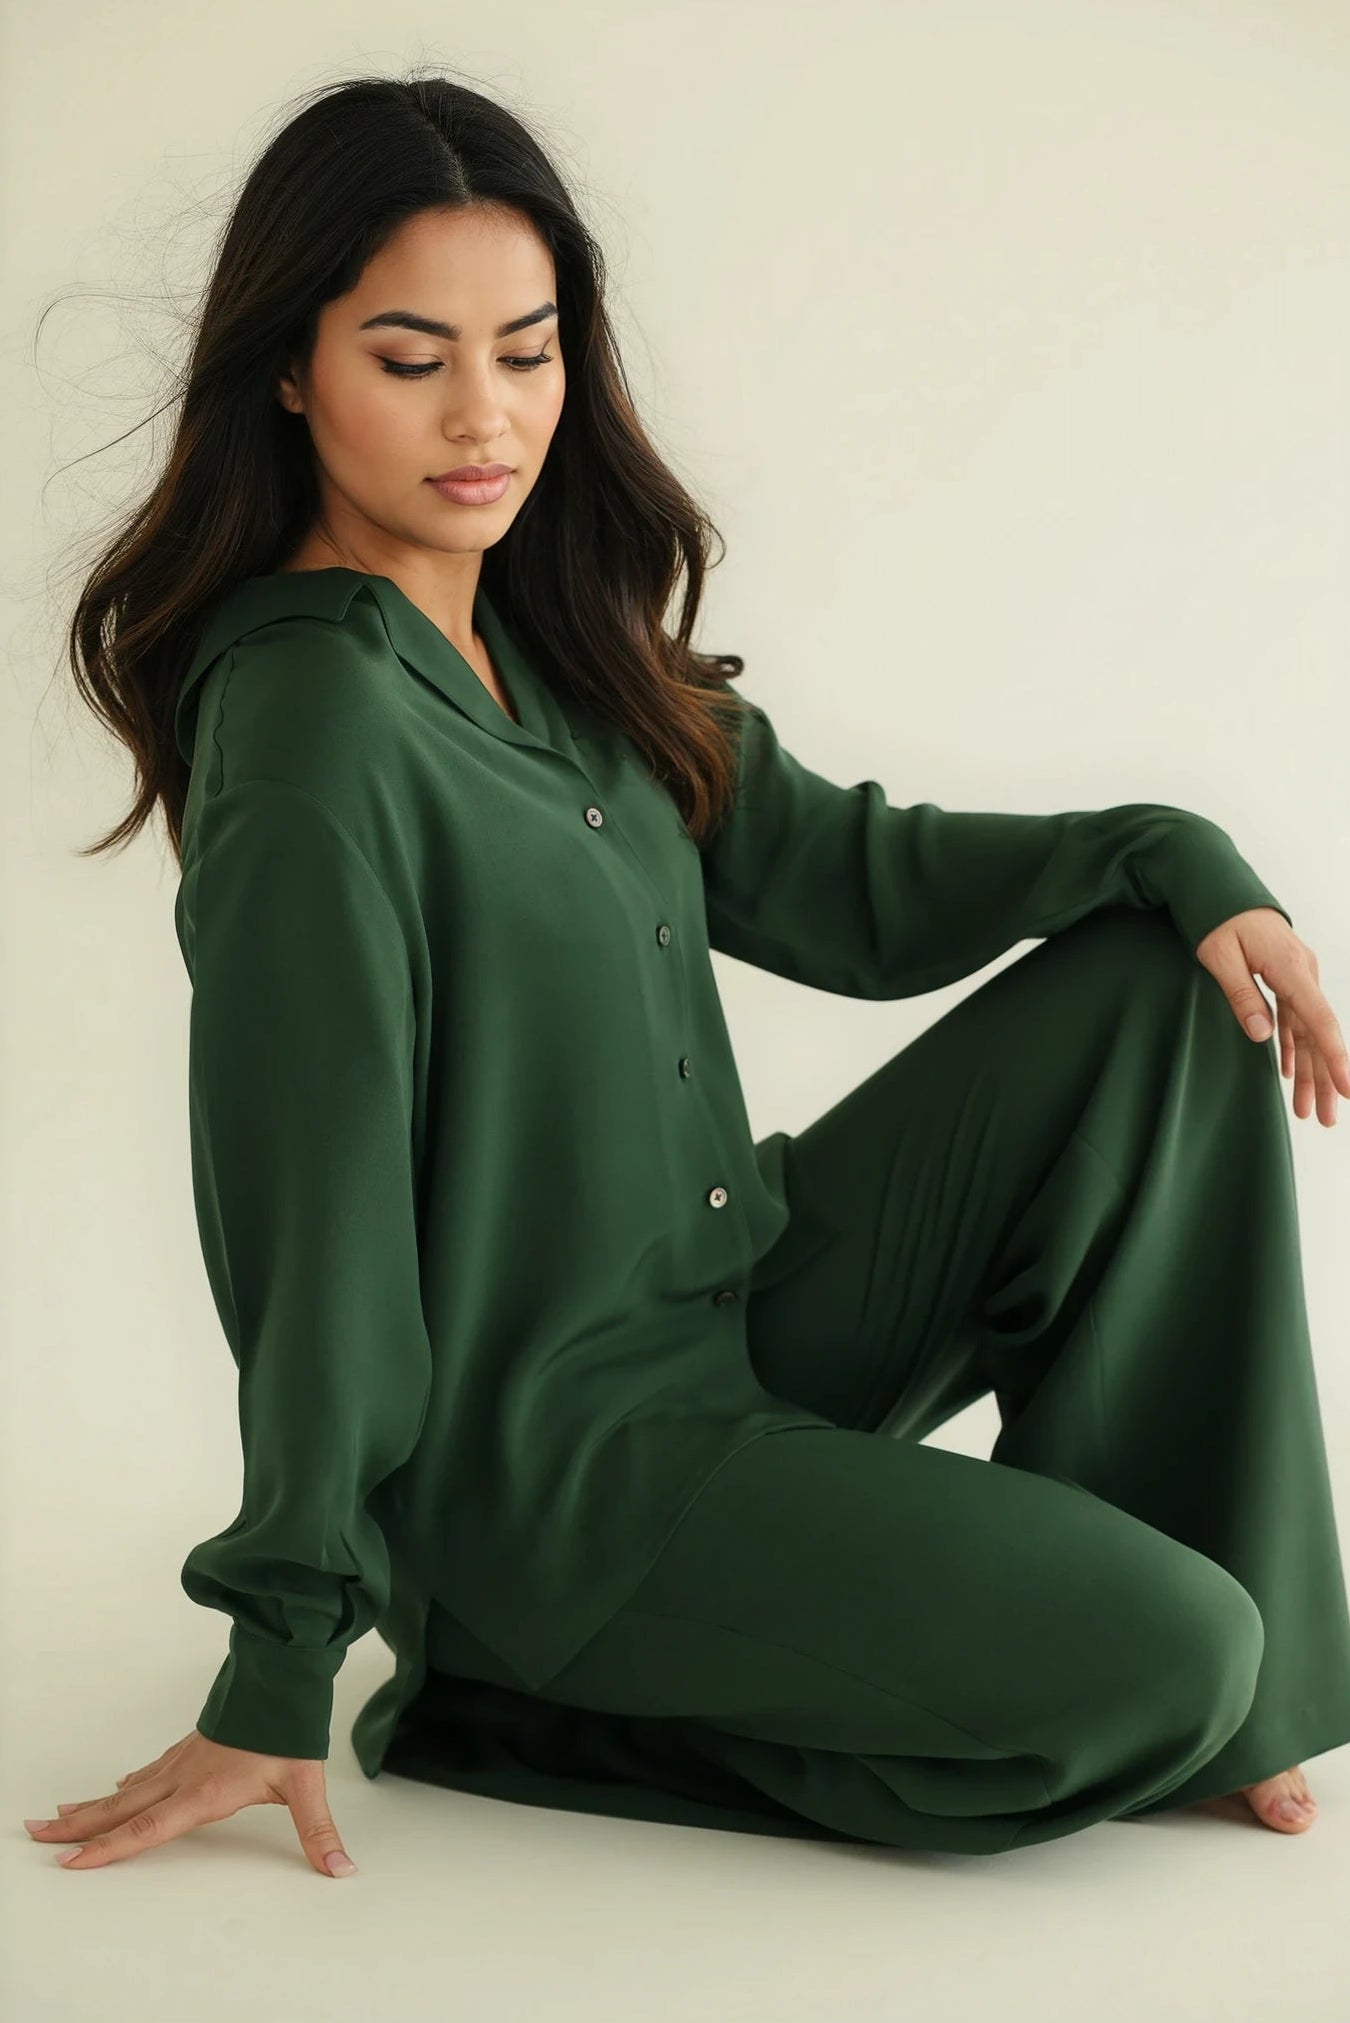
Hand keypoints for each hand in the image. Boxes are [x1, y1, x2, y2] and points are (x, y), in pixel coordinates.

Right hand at [23, 1727, 357, 1875]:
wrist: (284, 1676)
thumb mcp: (306, 1783)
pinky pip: (148, 1772)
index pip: (147, 1829)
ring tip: (59, 1816)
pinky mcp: (192, 1747)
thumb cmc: (289, 1728)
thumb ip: (319, 1831)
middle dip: (78, 1827)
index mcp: (203, 1793)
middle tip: (37, 1834)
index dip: (110, 1849)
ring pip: (128, 1789)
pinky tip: (119, 1787)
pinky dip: (125, 1785)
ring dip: (92, 1806)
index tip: (71, 1862)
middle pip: (121, 1808)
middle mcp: (184, 1777)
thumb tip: (339, 1869)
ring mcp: (184, 1760)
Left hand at [1194, 907, 1349, 1126]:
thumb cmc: (1216, 917)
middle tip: (1326, 1119)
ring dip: (1310, 1071)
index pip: (1320, 1020)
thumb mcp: (1218, 955)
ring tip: (1309, 1110)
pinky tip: (1292, 1076)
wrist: (1219, 887)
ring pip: (1310, 1032)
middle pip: (1320, 1034)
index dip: (1335, 1057)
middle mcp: (1303, 973)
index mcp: (1292, 968)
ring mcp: (1298, 976)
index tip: (1348, 1088)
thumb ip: (1240, 995)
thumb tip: (1262, 1036)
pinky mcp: (1287, 978)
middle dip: (1325, 1079)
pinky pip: (1296, 1020)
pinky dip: (1295, 1049)